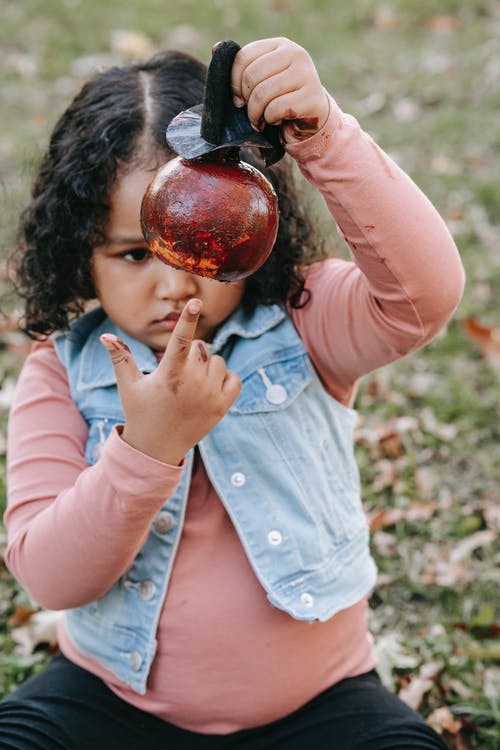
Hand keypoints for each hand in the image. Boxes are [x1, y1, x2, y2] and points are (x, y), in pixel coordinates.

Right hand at [100, 299, 240, 464]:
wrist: (157, 449)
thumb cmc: (140, 412)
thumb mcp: (128, 385)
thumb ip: (120, 358)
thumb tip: (105, 336)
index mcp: (169, 375)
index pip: (180, 340)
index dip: (187, 318)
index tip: (196, 300)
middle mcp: (192, 384)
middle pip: (202, 347)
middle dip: (192, 353)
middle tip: (179, 371)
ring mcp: (210, 396)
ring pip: (218, 361)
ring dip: (208, 365)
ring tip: (191, 381)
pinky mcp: (223, 407)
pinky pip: (233, 378)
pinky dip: (224, 378)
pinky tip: (208, 387)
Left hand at [230, 37, 328, 142]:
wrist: (310, 117)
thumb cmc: (281, 97)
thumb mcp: (262, 79)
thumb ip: (242, 66)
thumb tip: (215, 48)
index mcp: (280, 45)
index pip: (243, 57)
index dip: (233, 83)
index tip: (237, 100)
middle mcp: (295, 54)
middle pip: (252, 77)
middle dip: (246, 102)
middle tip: (251, 114)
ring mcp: (306, 74)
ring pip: (263, 94)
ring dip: (256, 114)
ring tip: (260, 120)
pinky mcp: (312, 96)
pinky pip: (276, 109)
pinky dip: (271, 120)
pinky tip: (277, 121)